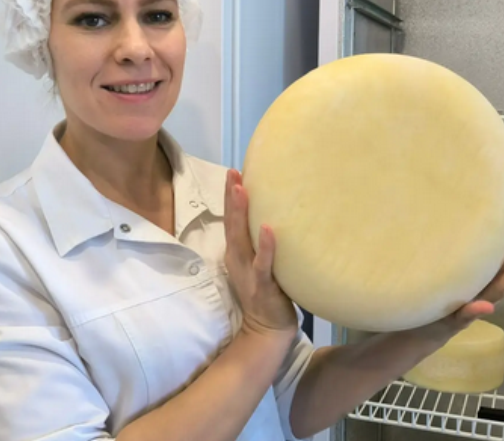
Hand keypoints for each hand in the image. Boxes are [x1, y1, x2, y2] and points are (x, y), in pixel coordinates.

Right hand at [223, 169, 298, 342]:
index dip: (230, 197)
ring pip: (241, 238)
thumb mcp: (259, 265)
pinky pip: (263, 263)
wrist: (266, 331)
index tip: (233, 172)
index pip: (232, 220)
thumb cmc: (267, 295)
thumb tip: (274, 216)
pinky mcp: (262, 285)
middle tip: (232, 173)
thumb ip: (261, 245)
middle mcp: (238, 260)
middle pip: (232, 224)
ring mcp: (248, 272)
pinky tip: (267, 228)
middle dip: (231, 198)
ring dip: (240, 213)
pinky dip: (265, 246)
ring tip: (241, 190)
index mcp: (237, 254)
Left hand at [417, 206, 503, 341]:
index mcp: (478, 273)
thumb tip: (450, 217)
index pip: (499, 249)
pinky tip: (487, 306)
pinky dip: (476, 310)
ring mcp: (472, 305)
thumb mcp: (442, 270)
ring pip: (497, 289)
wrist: (418, 333)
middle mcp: (481, 288)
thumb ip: (451, 253)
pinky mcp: (455, 321)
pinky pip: (466, 315)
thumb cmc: (434, 297)